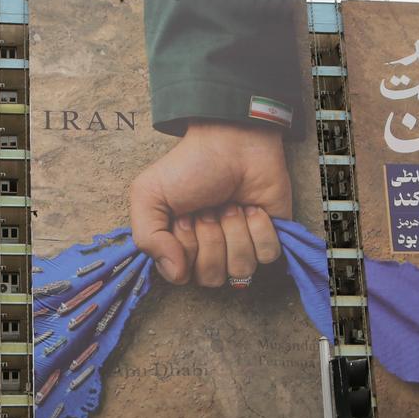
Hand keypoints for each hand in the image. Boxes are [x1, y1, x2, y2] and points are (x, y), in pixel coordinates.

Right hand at [130, 121, 290, 285]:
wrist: (232, 140)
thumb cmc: (190, 166)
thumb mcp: (149, 195)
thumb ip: (148, 239)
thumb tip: (177, 275)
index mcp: (180, 247)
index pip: (183, 276)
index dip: (186, 246)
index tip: (185, 216)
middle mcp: (211, 252)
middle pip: (213, 277)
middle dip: (212, 237)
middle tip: (210, 207)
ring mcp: (242, 246)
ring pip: (242, 268)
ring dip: (236, 230)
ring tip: (232, 205)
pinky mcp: (269, 237)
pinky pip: (268, 255)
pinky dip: (261, 228)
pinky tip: (253, 207)